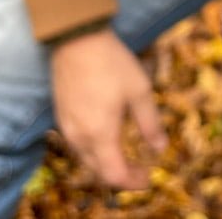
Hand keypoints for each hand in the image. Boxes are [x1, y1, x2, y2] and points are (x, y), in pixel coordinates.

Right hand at [50, 27, 167, 187]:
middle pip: (98, 172)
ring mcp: (66, 127)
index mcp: (100, 134)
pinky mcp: (61, 116)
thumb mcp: (140, 91)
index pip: (114, 175)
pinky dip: (94, 152)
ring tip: (128, 157)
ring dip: (106, 164)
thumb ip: (150, 123)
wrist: (76, 39)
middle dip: (122, 176)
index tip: (149, 177)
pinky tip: (108, 140)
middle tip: (142, 170)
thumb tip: (160, 149)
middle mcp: (79, 137)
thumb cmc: (112, 63)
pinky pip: (77, 146)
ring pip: (86, 160)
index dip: (133, 183)